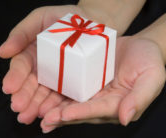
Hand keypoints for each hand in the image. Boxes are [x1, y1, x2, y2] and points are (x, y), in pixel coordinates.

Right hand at [0, 5, 97, 123]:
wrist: (93, 23)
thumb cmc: (65, 18)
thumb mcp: (41, 18)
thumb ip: (21, 33)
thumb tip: (2, 51)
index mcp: (33, 54)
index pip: (21, 67)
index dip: (14, 77)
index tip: (9, 88)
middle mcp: (44, 69)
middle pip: (32, 85)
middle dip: (24, 97)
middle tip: (19, 108)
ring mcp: (58, 78)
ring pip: (45, 94)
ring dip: (37, 106)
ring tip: (31, 115)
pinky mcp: (73, 83)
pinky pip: (64, 96)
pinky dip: (56, 105)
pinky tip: (50, 113)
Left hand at [39, 37, 164, 132]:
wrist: (140, 46)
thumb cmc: (148, 61)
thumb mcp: (151, 78)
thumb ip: (139, 98)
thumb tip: (125, 118)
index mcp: (117, 103)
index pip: (97, 111)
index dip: (81, 113)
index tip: (64, 115)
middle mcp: (102, 100)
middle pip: (81, 110)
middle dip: (63, 116)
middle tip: (45, 120)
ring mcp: (93, 90)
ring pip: (72, 102)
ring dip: (56, 108)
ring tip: (39, 113)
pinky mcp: (86, 79)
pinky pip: (71, 87)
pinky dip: (58, 93)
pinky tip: (45, 96)